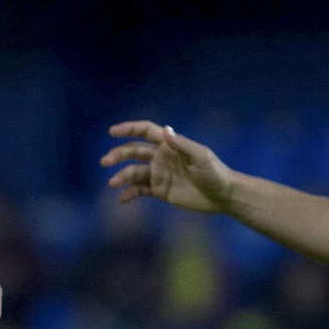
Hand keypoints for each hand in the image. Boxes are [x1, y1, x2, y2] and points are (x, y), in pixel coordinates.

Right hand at [100, 121, 235, 212]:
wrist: (223, 196)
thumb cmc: (215, 173)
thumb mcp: (201, 157)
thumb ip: (182, 144)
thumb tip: (164, 131)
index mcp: (169, 145)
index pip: (146, 132)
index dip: (129, 129)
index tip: (112, 132)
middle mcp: (161, 157)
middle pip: (133, 152)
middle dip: (118, 154)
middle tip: (105, 162)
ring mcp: (159, 174)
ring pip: (134, 172)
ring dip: (122, 176)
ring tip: (113, 183)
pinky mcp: (160, 190)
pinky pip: (140, 190)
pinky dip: (130, 193)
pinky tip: (122, 198)